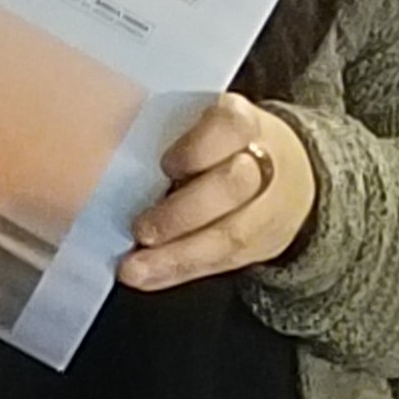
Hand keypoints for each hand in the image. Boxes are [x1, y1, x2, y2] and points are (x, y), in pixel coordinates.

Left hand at [118, 95, 317, 294]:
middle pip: (233, 185)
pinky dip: (177, 272)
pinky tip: (148, 276)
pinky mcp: (262, 245)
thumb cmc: (226, 147)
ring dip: (177, 255)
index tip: (167, 165)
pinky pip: (219, 264)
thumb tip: (106, 156)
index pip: (230, 125)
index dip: (197, 149)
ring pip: (229, 235)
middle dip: (183, 213)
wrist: (292, 176)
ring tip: (135, 267)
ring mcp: (268, 208)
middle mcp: (265, 163)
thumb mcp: (207, 126)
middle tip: (142, 228)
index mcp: (245, 122)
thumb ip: (172, 138)